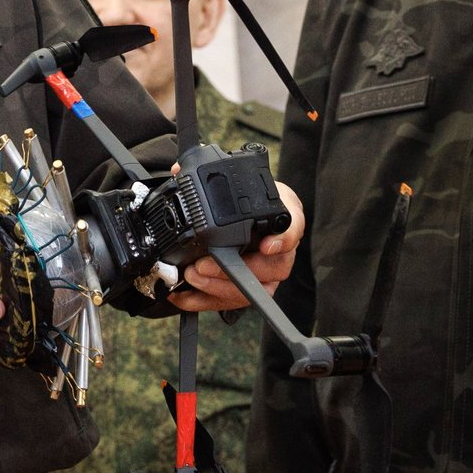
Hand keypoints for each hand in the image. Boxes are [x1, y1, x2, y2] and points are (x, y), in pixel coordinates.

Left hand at [169, 179, 304, 310]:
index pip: (293, 227)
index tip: (267, 245)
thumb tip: (179, 169)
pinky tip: (183, 296)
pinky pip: (235, 303)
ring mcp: (268, 271)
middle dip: (232, 272)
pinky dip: (206, 301)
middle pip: (271, 268)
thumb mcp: (236, 181)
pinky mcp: (252, 289)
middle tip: (202, 266)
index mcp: (282, 215)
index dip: (284, 238)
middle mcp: (281, 248)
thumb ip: (207, 172)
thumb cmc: (246, 199)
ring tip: (190, 277)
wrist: (245, 215)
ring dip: (218, 289)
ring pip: (254, 291)